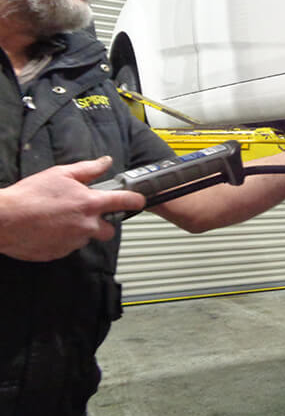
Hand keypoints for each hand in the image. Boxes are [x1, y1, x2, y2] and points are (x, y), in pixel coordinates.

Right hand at [0, 156, 145, 261]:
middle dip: (103, 223)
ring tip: (59, 218)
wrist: (4, 220)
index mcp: (90, 203)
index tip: (139, 200)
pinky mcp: (59, 253)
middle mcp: (86, 225)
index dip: (136, 200)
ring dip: (80, 230)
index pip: (125, 202)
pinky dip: (63, 239)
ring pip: (87, 238)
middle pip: (110, 229)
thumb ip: (88, 169)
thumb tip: (105, 162)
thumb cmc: (30, 195)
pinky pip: (68, 247)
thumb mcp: (60, 174)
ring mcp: (73, 241)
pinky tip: (49, 229)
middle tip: (87, 213)